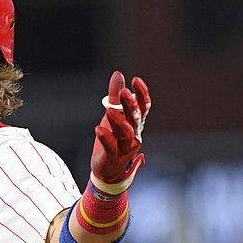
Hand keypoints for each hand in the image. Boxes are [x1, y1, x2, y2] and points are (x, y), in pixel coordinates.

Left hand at [90, 71, 150, 193]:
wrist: (106, 169)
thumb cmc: (112, 140)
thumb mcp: (112, 115)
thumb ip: (115, 96)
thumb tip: (118, 73)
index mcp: (136, 124)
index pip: (144, 107)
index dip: (142, 93)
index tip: (136, 80)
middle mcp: (134, 135)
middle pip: (135, 118)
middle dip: (131, 105)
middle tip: (124, 92)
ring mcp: (125, 147)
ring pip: (126, 132)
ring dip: (118, 121)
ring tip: (108, 111)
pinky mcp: (113, 156)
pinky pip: (111, 146)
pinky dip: (105, 137)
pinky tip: (98, 129)